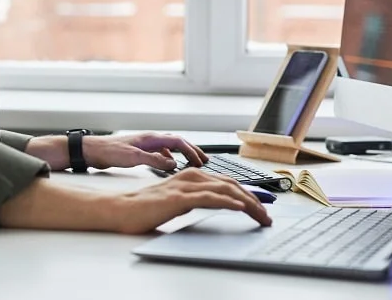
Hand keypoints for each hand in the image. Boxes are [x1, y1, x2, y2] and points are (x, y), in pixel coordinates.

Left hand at [82, 132, 208, 171]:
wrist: (92, 150)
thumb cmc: (110, 152)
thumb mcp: (133, 157)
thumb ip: (154, 160)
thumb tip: (172, 163)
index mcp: (151, 138)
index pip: (178, 141)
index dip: (191, 151)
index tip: (200, 161)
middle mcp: (150, 139)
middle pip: (177, 142)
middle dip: (192, 151)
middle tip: (204, 160)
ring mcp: (145, 144)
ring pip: (170, 147)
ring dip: (183, 154)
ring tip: (193, 162)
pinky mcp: (140, 151)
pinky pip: (161, 152)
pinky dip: (171, 157)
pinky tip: (171, 164)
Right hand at [111, 169, 272, 233]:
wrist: (123, 209)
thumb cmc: (148, 207)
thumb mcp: (180, 201)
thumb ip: (197, 198)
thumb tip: (218, 203)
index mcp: (193, 175)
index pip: (228, 183)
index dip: (248, 195)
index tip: (261, 208)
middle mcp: (192, 176)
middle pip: (232, 185)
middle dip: (254, 200)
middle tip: (267, 216)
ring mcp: (186, 185)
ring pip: (226, 190)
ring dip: (248, 203)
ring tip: (261, 215)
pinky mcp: (180, 197)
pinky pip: (210, 198)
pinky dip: (228, 202)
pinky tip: (240, 208)